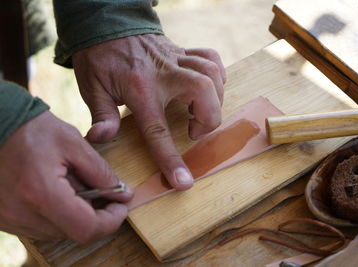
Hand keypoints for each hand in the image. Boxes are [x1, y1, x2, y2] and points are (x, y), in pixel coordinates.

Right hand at [0, 111, 133, 241]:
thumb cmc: (34, 129)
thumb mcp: (75, 144)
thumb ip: (101, 173)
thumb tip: (122, 195)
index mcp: (42, 193)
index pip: (86, 228)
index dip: (110, 221)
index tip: (120, 206)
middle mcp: (22, 213)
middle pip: (73, 233)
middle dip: (95, 215)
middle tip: (102, 192)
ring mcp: (9, 219)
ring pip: (57, 233)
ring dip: (75, 215)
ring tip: (75, 187)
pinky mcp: (3, 217)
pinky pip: (39, 227)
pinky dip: (56, 215)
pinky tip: (57, 192)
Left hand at [72, 34, 225, 189]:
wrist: (108, 25)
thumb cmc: (99, 58)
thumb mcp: (92, 87)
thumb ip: (101, 114)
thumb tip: (100, 138)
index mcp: (139, 88)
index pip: (159, 130)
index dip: (171, 159)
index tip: (184, 181)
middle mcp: (164, 72)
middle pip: (203, 93)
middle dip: (208, 119)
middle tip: (193, 131)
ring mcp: (177, 59)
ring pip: (212, 75)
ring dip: (215, 99)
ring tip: (201, 112)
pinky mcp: (183, 51)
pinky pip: (211, 58)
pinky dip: (217, 75)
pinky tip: (210, 88)